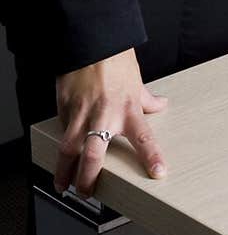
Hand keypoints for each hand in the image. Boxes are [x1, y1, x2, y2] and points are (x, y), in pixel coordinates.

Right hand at [54, 48, 167, 196]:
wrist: (90, 42)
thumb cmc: (114, 59)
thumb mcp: (136, 80)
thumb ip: (146, 98)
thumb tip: (160, 104)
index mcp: (128, 109)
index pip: (144, 138)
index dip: (152, 156)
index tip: (159, 172)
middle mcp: (104, 115)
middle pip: (94, 155)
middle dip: (88, 178)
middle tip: (86, 192)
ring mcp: (81, 113)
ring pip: (69, 149)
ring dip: (65, 170)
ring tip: (63, 185)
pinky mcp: (65, 108)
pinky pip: (63, 129)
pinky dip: (62, 141)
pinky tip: (61, 150)